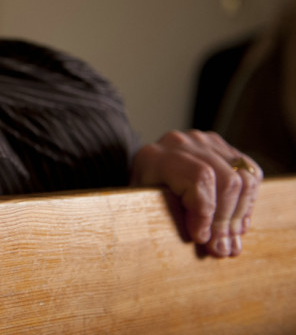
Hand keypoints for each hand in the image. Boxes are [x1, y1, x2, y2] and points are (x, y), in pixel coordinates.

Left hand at [131, 130, 261, 257]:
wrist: (143, 176)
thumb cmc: (139, 199)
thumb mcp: (142, 210)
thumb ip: (172, 222)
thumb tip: (215, 246)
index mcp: (155, 156)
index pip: (199, 178)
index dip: (206, 213)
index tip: (202, 239)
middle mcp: (180, 143)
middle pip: (226, 180)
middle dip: (225, 221)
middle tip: (221, 249)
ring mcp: (203, 141)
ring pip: (243, 178)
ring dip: (240, 215)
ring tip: (230, 240)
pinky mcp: (222, 147)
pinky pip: (250, 174)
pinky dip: (247, 203)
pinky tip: (237, 222)